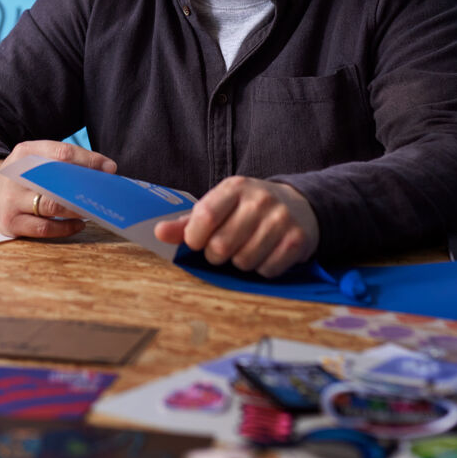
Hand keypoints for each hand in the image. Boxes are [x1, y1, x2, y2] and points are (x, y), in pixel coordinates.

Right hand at [0, 140, 116, 238]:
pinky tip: (79, 224)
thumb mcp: (36, 158)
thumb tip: (106, 170)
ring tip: (93, 208)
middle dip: (84, 187)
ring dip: (76, 209)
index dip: (88, 160)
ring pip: (50, 206)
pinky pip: (44, 229)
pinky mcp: (10, 224)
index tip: (109, 168)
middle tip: (104, 192)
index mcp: (25, 152)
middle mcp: (15, 175)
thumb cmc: (24, 176)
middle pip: (56, 180)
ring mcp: (11, 201)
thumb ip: (65, 162)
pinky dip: (65, 228)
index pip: (61, 153)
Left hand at [153, 177, 318, 276]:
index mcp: (234, 187)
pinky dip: (261, 269)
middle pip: (221, 246)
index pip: (205, 215)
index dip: (194, 237)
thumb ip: (187, 223)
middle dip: (216, 255)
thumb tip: (158, 233)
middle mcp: (259, 200)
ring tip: (245, 249)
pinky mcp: (297, 240)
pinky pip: (267, 270)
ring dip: (239, 263)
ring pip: (244, 262)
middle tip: (223, 248)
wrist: (298, 205)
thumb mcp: (219, 206)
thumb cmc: (246, 209)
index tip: (196, 243)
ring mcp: (280, 219)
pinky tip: (265, 254)